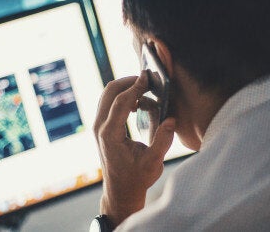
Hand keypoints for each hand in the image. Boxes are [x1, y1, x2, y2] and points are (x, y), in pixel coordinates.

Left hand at [94, 71, 175, 227]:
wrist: (121, 191)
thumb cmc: (137, 178)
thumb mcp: (154, 163)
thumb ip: (163, 140)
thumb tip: (171, 119)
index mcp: (110, 135)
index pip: (120, 102)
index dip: (135, 87)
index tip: (148, 77)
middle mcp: (100, 127)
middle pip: (109, 91)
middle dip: (128, 81)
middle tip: (148, 81)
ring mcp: (98, 126)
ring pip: (107, 94)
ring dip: (125, 88)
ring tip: (145, 92)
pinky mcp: (101, 126)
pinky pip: (108, 102)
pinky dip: (122, 96)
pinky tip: (137, 104)